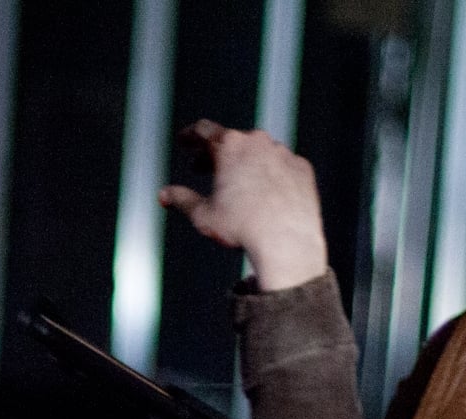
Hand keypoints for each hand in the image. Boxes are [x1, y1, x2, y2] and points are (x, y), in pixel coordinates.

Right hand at [158, 120, 327, 290]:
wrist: (287, 241)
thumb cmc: (242, 227)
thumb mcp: (204, 215)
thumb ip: (182, 200)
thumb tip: (163, 195)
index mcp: (228, 146)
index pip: (203, 130)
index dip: (190, 135)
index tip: (184, 140)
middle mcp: (257, 141)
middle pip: (231, 141)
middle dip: (215, 154)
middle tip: (203, 167)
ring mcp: (283, 153)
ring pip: (259, 152)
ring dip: (245, 162)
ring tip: (236, 181)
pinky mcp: (302, 168)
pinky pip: (282, 166)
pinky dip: (271, 174)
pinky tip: (265, 192)